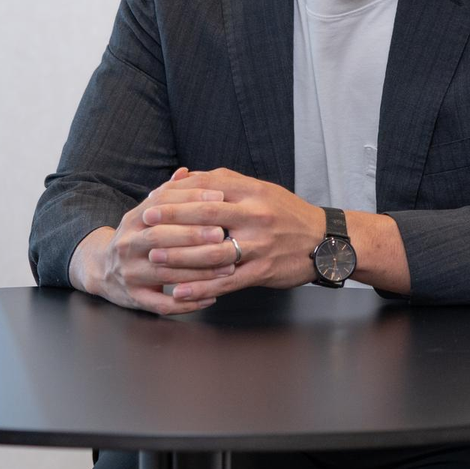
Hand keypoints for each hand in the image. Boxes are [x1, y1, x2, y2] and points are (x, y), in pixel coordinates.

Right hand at [68, 169, 235, 315]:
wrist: (102, 269)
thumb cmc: (136, 238)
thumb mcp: (145, 215)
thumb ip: (166, 195)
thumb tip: (186, 172)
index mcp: (133, 220)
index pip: (160, 204)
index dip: (190, 199)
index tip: (218, 198)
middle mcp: (127, 245)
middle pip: (160, 237)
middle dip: (193, 235)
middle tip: (222, 234)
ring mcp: (129, 273)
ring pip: (165, 272)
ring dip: (198, 271)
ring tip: (227, 267)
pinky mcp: (134, 298)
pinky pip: (162, 304)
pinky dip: (187, 303)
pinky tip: (210, 298)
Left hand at [141, 168, 326, 302]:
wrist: (324, 241)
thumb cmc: (285, 213)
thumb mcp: (258, 189)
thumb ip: (223, 183)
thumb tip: (183, 176)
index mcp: (251, 192)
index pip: (206, 188)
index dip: (176, 194)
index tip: (152, 200)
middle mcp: (255, 215)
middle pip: (206, 215)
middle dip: (171, 220)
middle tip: (145, 224)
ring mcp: (259, 245)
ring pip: (213, 251)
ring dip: (180, 257)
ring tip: (154, 259)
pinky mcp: (262, 271)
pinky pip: (227, 282)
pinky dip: (201, 288)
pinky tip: (180, 291)